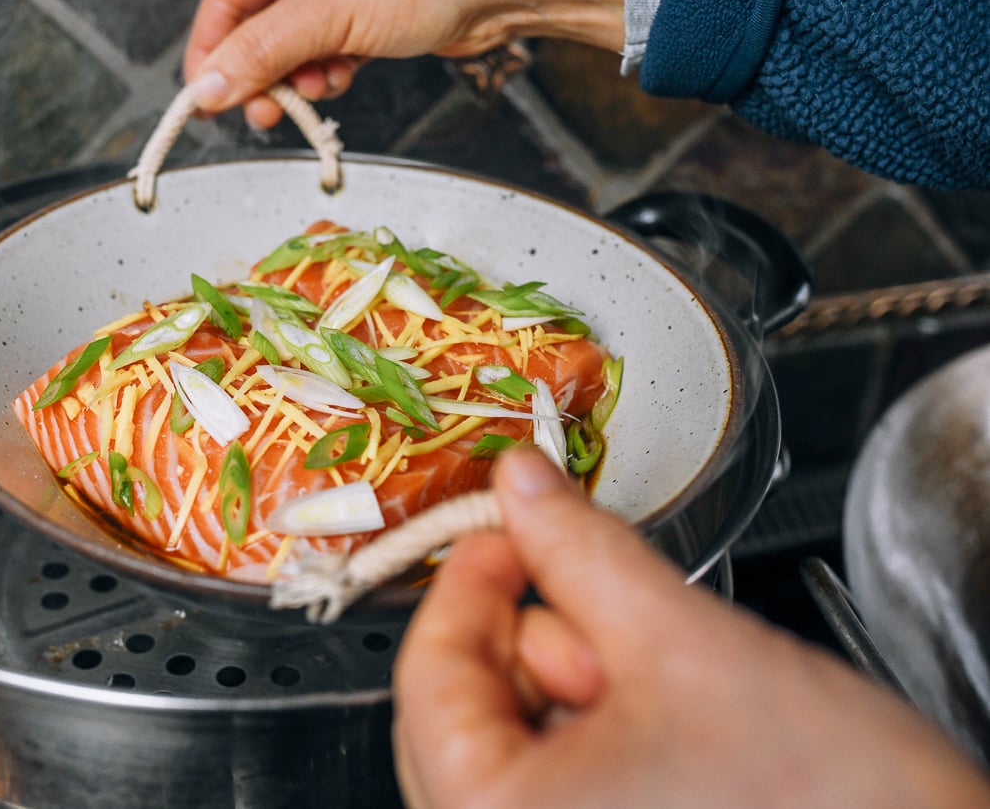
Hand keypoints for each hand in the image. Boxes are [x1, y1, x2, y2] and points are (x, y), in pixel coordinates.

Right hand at [183, 0, 645, 127]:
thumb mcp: (325, 15)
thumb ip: (258, 54)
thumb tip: (207, 89)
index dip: (213, 56)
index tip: (206, 102)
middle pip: (258, 24)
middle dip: (264, 73)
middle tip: (264, 112)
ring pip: (294, 42)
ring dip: (300, 77)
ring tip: (317, 89)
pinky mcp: (368, 5)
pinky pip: (328, 45)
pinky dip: (329, 69)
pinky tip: (340, 79)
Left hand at [393, 447, 989, 807]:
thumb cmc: (835, 807)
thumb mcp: (685, 644)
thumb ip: (584, 552)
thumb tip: (525, 484)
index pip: (426, 675)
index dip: (468, 579)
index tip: (506, 526)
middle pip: (463, 711)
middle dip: (535, 638)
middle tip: (603, 606)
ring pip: (515, 744)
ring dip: (575, 684)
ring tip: (667, 684)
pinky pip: (559, 780)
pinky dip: (595, 729)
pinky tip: (669, 721)